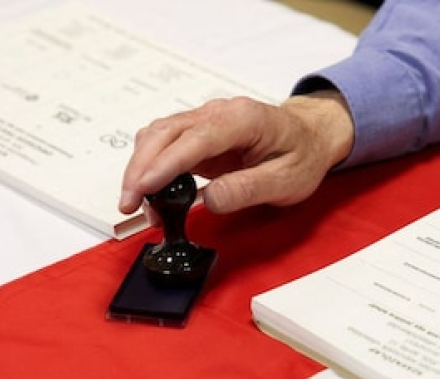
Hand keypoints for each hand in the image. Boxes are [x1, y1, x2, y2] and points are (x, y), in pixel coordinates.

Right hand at [119, 90, 353, 216]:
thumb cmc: (302, 156)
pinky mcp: (197, 134)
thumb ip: (248, 189)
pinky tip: (148, 192)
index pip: (195, 138)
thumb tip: (209, 200)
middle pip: (165, 133)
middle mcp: (218, 112)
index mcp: (243, 119)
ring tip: (136, 205)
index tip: (144, 187)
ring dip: (140, 168)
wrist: (310, 136)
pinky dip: (149, 166)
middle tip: (128, 205)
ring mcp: (205, 120)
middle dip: (140, 168)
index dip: (165, 163)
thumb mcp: (287, 180)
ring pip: (158, 135)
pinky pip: (164, 144)